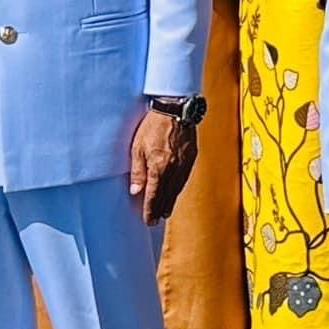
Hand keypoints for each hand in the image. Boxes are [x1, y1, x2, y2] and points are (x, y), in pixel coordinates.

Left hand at [127, 110, 196, 224]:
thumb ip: (137, 171)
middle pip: (167, 195)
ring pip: (178, 188)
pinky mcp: (192, 156)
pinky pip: (185, 177)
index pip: (154, 195)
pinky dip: (179, 187)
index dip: (150, 210)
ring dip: (171, 200)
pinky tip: (176, 190)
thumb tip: (136, 190)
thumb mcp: (137, 147)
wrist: (176, 108)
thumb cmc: (153, 125)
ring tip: (166, 210)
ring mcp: (185, 163)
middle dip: (161, 209)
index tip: (148, 220)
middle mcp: (174, 168)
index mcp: (159, 167)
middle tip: (156, 220)